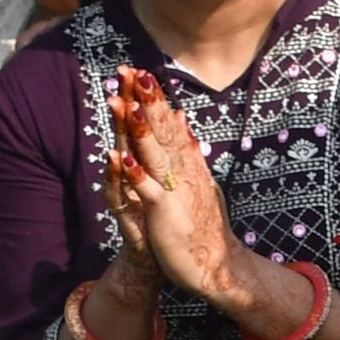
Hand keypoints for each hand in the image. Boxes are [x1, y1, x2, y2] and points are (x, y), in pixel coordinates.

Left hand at [106, 68, 249, 304]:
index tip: (142, 73)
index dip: (155, 101)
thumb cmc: (202, 225)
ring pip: (156, 156)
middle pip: (164, 132)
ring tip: (130, 106)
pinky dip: (136, 175)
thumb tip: (181, 118)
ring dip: (142, 131)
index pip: (169, 126)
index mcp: (187, 165)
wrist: (216, 265)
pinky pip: (149, 191)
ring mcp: (176, 192)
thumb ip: (188, 148)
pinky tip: (122, 159)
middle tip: (135, 73)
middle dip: (149, 103)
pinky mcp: (166, 214)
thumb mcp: (197, 179)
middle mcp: (184, 173)